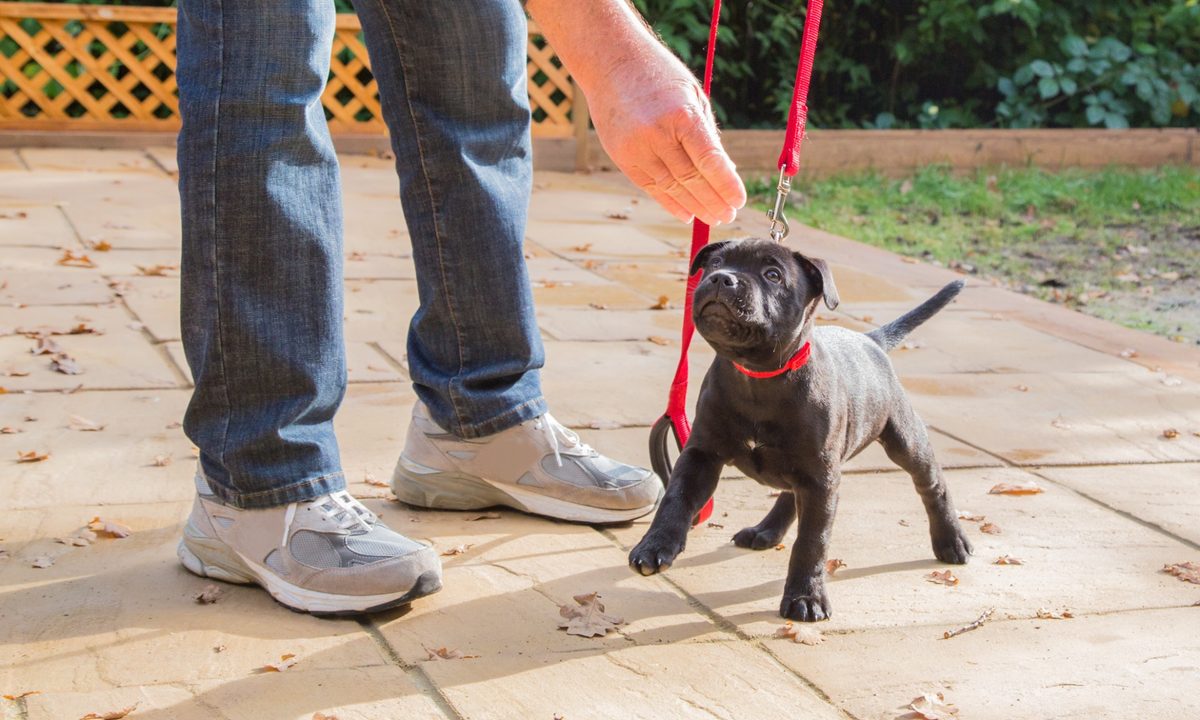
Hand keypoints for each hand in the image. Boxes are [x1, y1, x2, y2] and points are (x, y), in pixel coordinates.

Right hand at [587, 52, 746, 225]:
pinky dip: (669, 202)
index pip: (709, 160)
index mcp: (681, 115)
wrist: (610, 61)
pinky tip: (686, 213)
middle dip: (713, 201)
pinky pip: (650, 187)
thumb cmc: (659, 75)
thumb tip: (725, 171)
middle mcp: (657, 134)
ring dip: (694, 206)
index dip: (726, 185)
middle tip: (729, 214)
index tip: (739, 201)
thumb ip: (707, 134)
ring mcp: (636, 148)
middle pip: (691, 179)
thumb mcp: (692, 96)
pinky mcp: (622, 157)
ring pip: (671, 187)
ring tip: (713, 217)